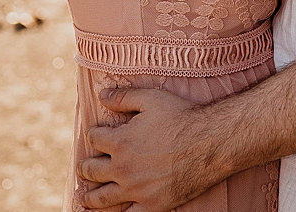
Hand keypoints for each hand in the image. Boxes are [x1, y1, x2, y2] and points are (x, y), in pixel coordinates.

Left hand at [77, 87, 221, 211]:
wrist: (211, 143)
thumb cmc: (182, 117)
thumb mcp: (152, 99)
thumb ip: (124, 97)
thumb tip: (102, 95)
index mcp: (119, 142)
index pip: (93, 139)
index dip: (93, 134)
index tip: (96, 134)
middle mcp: (122, 169)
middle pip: (91, 171)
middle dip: (86, 166)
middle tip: (85, 166)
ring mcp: (135, 190)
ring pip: (101, 198)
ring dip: (89, 196)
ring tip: (84, 196)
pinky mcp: (151, 204)